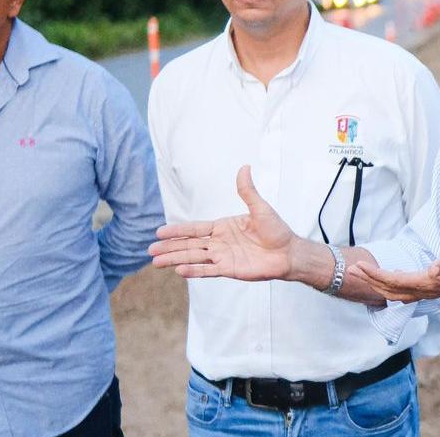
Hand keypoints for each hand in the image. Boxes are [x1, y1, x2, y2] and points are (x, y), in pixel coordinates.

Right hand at [149, 165, 296, 280]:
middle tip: (150, 251)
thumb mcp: (260, 207)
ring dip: (176, 259)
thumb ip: (248, 191)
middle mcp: (219, 243)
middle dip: (170, 247)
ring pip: (194, 258)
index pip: (195, 229)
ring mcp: (223, 257)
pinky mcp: (230, 270)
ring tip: (156, 262)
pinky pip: (208, 270)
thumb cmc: (276, 230)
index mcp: (223, 227)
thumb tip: (245, 167)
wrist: (289, 252)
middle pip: (190, 245)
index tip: (159, 232)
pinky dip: (195, 271)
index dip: (178, 230)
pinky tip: (179, 271)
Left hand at [356, 250, 439, 302]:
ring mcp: (424, 291)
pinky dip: (388, 286)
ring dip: (375, 283)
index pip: (393, 280)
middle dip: (368, 279)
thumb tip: (434, 269)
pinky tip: (386, 278)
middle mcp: (422, 290)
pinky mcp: (426, 288)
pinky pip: (401, 291)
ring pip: (392, 292)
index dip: (374, 274)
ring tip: (361, 273)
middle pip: (388, 289)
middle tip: (349, 268)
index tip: (359, 266)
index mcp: (426, 282)